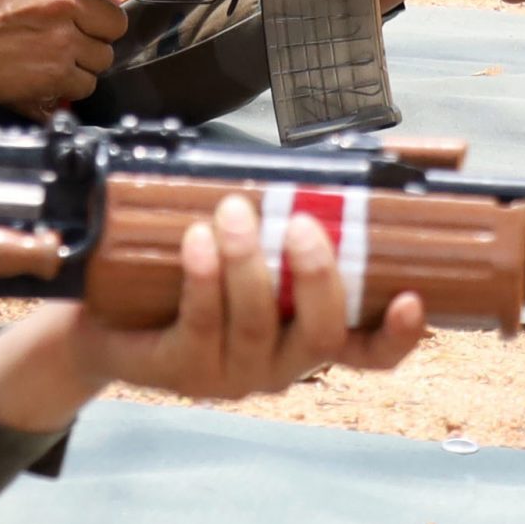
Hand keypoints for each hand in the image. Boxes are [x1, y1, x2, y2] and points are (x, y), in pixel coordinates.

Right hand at [0, 0, 208, 113]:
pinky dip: (71, 81)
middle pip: (118, 20)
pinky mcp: (56, 73)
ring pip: (105, 54)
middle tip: (65, 27)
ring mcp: (60, 38)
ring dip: (84, 56)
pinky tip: (43, 68)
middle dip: (98, 28)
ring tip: (48, 48)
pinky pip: (87, 81)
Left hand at [67, 195, 425, 399]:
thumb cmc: (199, 270)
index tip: (412, 298)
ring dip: (249, 263)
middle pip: (319, 334)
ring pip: (257, 324)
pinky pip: (200, 325)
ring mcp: (231, 372)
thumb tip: (393, 151)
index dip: (398, 334)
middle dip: (317, 278)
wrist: (112, 317)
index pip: (370, 353)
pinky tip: (197, 241)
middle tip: (303, 225)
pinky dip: (204, 279)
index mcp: (307, 337)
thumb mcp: (261, 238)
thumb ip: (311, 202)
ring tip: (235, 212)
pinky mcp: (181, 368)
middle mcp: (280, 364)